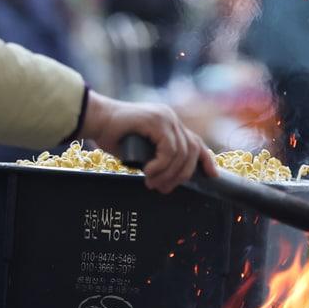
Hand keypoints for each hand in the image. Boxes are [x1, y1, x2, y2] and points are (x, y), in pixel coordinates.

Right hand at [80, 93, 216, 192]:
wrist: (96, 120)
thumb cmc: (113, 137)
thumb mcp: (142, 151)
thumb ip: (157, 158)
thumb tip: (169, 179)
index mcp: (170, 124)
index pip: (196, 142)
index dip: (206, 160)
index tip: (213, 176)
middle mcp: (171, 119)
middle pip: (192, 150)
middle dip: (182, 175)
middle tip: (163, 189)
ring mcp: (166, 118)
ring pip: (182, 153)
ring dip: (168, 174)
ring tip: (152, 183)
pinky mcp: (157, 120)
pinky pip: (169, 150)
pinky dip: (161, 165)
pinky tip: (148, 172)